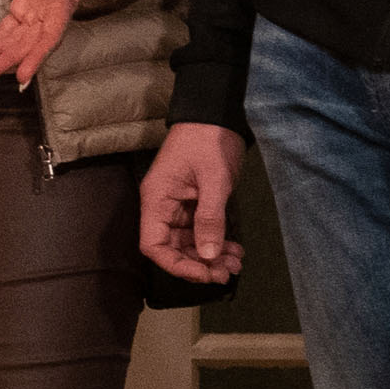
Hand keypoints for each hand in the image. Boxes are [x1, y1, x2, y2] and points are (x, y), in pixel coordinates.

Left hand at [0, 0, 95, 90]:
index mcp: (63, 4)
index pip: (50, 36)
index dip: (36, 56)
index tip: (23, 75)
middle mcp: (49, 15)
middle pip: (28, 44)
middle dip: (8, 61)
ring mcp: (34, 12)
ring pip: (15, 40)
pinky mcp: (22, 6)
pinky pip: (6, 28)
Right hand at [139, 122, 247, 288]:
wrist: (215, 115)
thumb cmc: (209, 142)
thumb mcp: (214, 181)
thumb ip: (210, 219)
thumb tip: (208, 256)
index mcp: (157, 200)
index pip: (153, 245)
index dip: (175, 264)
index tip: (204, 273)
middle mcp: (163, 207)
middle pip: (171, 247)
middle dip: (199, 264)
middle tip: (227, 272)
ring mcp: (178, 206)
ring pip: (188, 242)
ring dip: (210, 256)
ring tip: (236, 263)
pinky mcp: (193, 203)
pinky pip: (200, 230)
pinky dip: (216, 242)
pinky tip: (235, 249)